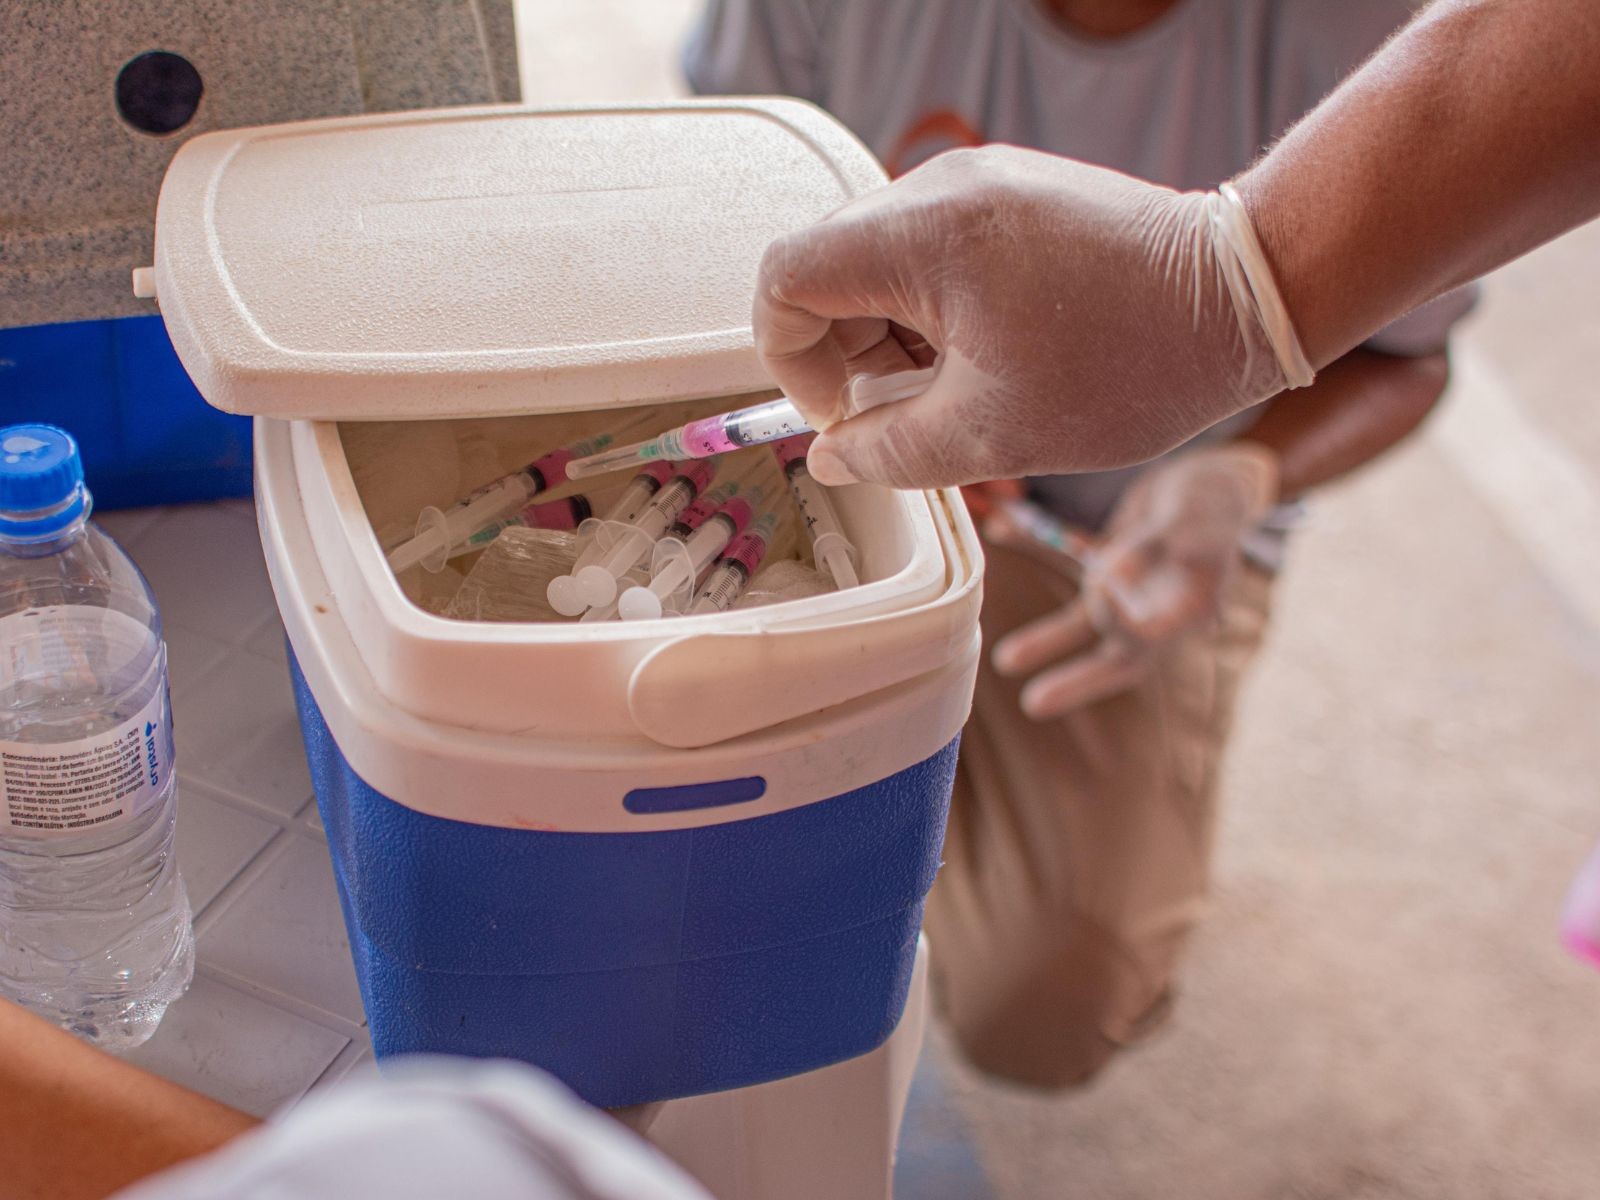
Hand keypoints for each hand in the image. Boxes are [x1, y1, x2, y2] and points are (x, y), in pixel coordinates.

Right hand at [754, 146, 1304, 487]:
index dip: (792, 360)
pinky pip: (932, 254)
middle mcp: (941, 188)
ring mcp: (979, 184)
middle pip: (829, 272)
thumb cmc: (1133, 361)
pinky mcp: (1011, 195)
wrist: (1245, 298)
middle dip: (850, 355)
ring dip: (895, 340)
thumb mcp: (992, 434)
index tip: (846, 413)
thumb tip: (832, 456)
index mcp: (922, 234)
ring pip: (879, 266)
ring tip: (962, 388)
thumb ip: (887, 452)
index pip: (784, 279)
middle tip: (909, 412)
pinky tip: (991, 357)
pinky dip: (936, 314)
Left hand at [989, 445, 1277, 717]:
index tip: (1100, 588)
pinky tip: (1000, 527)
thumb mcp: (1193, 517)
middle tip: (1032, 705)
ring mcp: (1136, 592)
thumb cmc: (1216, 497)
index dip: (1123, 623)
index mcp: (1193, 608)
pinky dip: (1036, 544)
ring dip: (1047, 640)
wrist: (1221, 476)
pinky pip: (1070, 564)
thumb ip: (1152, 547)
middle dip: (1076, 681)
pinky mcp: (1115, 566)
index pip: (1152, 637)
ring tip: (1004, 661)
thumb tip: (1109, 573)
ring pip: (1087, 622)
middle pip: (1118, 656)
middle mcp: (1162, 611)